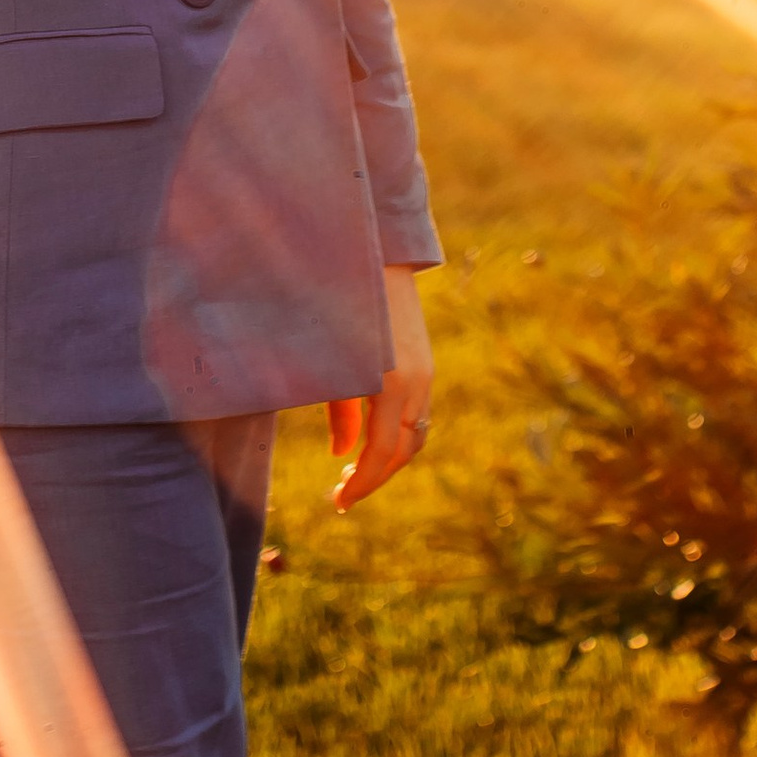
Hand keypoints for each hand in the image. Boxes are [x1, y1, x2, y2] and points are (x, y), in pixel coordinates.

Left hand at [329, 265, 432, 510]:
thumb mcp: (331, 361)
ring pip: (416, 433)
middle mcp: (417, 381)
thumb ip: (338, 410)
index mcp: (391, 382)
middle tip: (342, 493)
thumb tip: (341, 455)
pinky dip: (399, 435)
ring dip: (390, 459)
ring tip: (356, 471)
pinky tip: (372, 438)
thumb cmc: (336, 304)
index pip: (382, 452)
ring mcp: (425, 371)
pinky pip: (418, 412)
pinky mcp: (423, 362)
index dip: (362, 483)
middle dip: (376, 476)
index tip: (339, 502)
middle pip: (405, 450)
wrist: (376, 254)